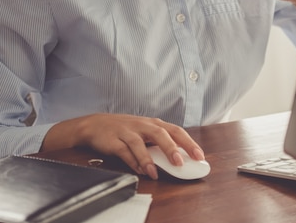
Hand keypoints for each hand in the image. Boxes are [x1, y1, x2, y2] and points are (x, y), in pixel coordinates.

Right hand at [41, 113, 204, 179]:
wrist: (95, 124)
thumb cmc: (125, 130)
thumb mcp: (144, 133)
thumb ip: (160, 144)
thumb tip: (180, 160)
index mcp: (153, 123)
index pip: (175, 131)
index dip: (188, 143)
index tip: (199, 156)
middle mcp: (142, 125)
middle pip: (160, 134)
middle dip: (171, 148)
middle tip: (181, 163)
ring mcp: (127, 132)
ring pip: (140, 143)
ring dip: (148, 158)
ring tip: (155, 172)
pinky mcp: (113, 140)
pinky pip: (123, 151)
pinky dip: (131, 161)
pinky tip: (138, 171)